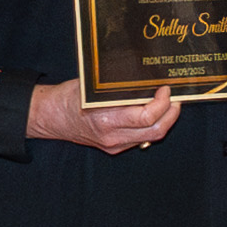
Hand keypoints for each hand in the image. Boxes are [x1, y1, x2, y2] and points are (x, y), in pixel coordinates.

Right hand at [27, 80, 180, 153]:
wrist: (51, 117)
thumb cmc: (69, 97)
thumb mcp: (94, 86)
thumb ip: (120, 87)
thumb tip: (147, 77)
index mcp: (106, 119)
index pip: (146, 117)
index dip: (163, 103)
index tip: (165, 89)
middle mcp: (112, 136)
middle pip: (155, 131)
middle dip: (171, 114)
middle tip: (175, 98)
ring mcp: (114, 145)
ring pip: (151, 137)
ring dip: (165, 120)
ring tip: (168, 104)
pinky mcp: (114, 148)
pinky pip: (141, 139)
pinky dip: (152, 126)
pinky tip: (154, 113)